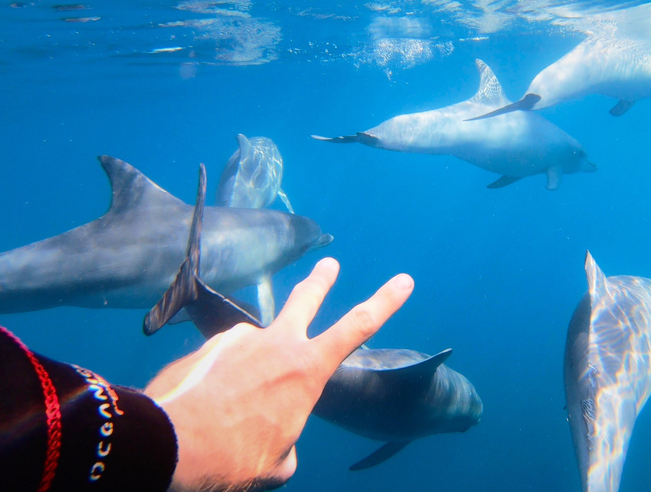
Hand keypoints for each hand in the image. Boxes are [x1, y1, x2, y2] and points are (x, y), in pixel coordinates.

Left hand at [144, 258, 413, 491]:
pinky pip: (224, 361)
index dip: (385, 302)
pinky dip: (223, 378)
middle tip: (328, 263)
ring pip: (256, 345)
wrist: (171, 444)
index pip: (358, 327)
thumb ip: (287, 442)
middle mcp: (276, 343)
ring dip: (253, 365)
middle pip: (306, 298)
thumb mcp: (278, 461)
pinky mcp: (207, 346)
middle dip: (321, 280)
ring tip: (234, 402)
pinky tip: (209, 400)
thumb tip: (279, 442)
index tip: (404, 280)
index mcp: (306, 370)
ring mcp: (239, 340)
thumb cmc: (234, 456)